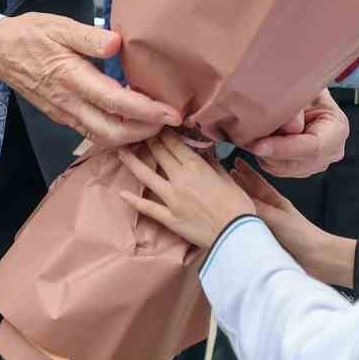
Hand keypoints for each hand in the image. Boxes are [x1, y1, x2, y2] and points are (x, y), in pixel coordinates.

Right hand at [0, 13, 180, 146]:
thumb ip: (89, 37)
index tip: (171, 113)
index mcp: (72, 78)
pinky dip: (116, 133)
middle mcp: (69, 103)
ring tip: (155, 122)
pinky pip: (92, 133)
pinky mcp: (62, 116)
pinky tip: (131, 121)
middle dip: (145, 132)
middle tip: (170, 120)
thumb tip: (117, 43)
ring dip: (131, 136)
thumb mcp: (60, 26)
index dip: (146, 111)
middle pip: (112, 132)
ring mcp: (64, 113)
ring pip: (102, 137)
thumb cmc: (32, 35)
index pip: (115, 103)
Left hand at [117, 133, 255, 248]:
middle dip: (149, 141)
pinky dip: (135, 201)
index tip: (156, 125)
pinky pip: (148, 207)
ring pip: (147, 176)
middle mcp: (179, 179)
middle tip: (139, 132)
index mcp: (196, 166)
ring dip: (133, 162)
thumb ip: (212, 163)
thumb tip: (203, 150)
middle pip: (159, 154)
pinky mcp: (169, 218)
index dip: (163, 133)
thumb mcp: (226, 177)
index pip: (174, 144)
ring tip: (120, 152)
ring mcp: (171, 199)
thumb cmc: (237, 205)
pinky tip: (122, 194)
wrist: (236, 234)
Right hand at [230, 161, 355, 286]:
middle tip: (225, 173)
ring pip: (248, 209)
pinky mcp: (265, 240)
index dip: (246, 172)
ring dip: (236, 201)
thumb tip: (236, 198)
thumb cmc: (302, 236)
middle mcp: (270, 211)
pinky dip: (238, 221)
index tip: (236, 161)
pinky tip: (231, 221)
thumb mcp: (278, 218)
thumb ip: (258, 209)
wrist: (316, 259)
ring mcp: (267, 225)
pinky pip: (248, 227)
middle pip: (250, 193)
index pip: (257, 182)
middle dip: (238, 183)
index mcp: (275, 201)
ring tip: (224, 193)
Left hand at [245, 89, 348, 177]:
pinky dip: (264, 156)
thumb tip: (289, 128)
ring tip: (254, 132)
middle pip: (295, 163)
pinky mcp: (300, 168)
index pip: (312, 147)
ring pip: (282, 169)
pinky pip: (276, 169)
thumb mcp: (301, 89)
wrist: (301, 92)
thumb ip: (295, 108)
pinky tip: (260, 138)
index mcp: (337, 129)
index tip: (258, 146)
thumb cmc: (302, 88)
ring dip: (264, 153)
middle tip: (245, 138)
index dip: (284, 149)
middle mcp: (330, 151)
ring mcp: (316, 163)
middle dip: (269, 153)